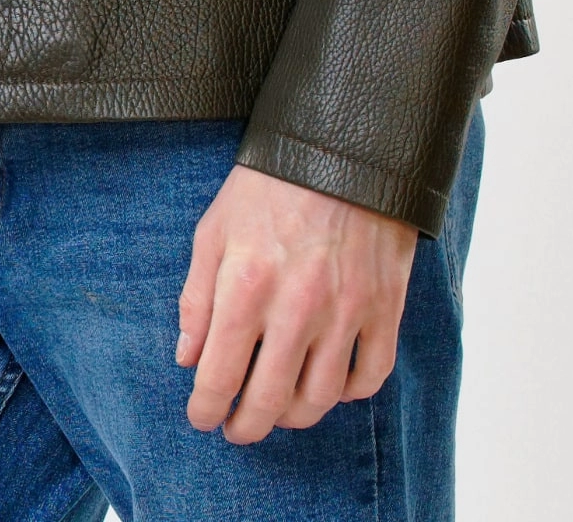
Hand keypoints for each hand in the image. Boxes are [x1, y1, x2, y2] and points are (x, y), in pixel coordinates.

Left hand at [175, 161, 417, 442]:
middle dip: (245, 427)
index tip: (202, 416)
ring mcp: (345, 311)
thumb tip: (188, 358)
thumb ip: (197, 297)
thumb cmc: (271, 184)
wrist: (343, 145)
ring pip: (319, 400)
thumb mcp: (216, 227)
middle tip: (237, 427)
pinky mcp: (384, 306)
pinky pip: (370, 377)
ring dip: (293, 415)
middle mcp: (296, 307)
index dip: (204, 410)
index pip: (218, 378)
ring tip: (279, 407)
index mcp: (246, 286)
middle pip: (268, 403)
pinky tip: (330, 381)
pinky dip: (349, 392)